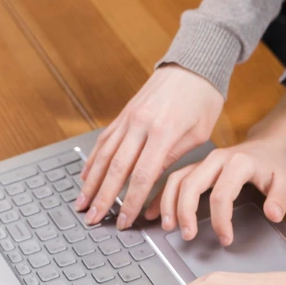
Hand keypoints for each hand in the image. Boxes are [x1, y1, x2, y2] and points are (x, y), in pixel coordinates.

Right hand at [77, 64, 223, 228]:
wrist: (194, 63)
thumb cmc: (203, 98)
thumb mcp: (198, 133)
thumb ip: (173, 157)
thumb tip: (150, 182)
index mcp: (164, 131)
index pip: (141, 176)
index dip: (130, 202)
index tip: (125, 221)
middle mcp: (141, 123)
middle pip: (116, 168)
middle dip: (103, 197)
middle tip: (93, 219)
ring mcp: (129, 116)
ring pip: (104, 154)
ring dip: (90, 182)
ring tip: (82, 203)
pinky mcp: (125, 112)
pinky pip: (105, 139)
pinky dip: (93, 158)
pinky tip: (86, 174)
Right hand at [147, 134, 285, 245]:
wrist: (270, 143)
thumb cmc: (276, 164)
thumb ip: (280, 199)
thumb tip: (273, 215)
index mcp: (238, 163)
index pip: (222, 195)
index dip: (220, 220)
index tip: (225, 239)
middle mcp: (217, 159)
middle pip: (192, 184)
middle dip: (185, 212)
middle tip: (187, 236)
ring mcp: (205, 161)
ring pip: (178, 179)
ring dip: (169, 203)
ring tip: (168, 227)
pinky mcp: (197, 165)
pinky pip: (174, 177)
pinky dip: (162, 195)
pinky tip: (153, 212)